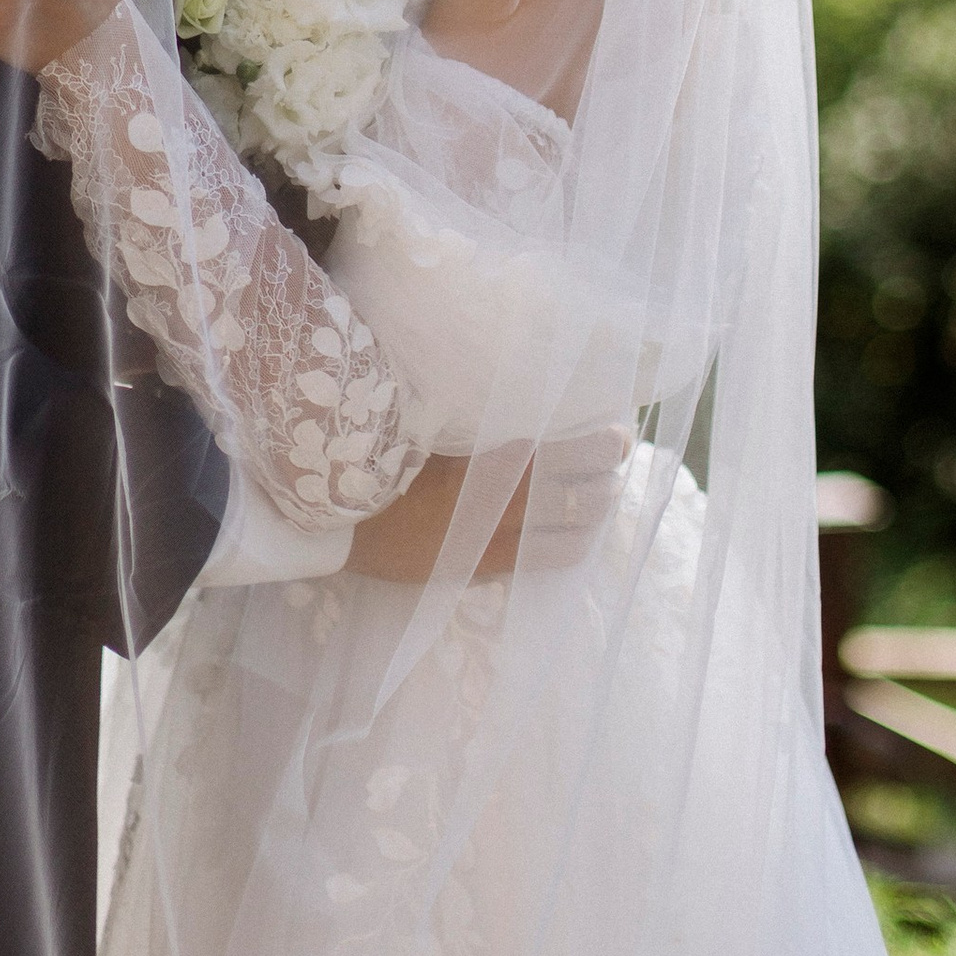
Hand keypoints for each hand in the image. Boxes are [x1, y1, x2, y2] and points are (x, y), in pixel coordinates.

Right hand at [342, 426, 631, 586]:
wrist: (335, 519)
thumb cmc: (376, 457)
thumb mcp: (422, 421)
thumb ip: (469, 414)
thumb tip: (506, 387)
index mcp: (488, 465)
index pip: (560, 456)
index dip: (595, 447)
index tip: (618, 432)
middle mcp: (498, 508)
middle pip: (571, 498)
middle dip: (603, 480)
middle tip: (620, 460)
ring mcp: (489, 544)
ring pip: (563, 538)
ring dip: (591, 518)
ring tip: (605, 499)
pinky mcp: (475, 568)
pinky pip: (532, 563)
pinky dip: (562, 549)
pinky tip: (575, 540)